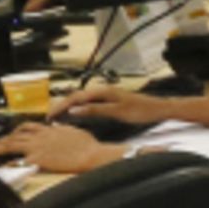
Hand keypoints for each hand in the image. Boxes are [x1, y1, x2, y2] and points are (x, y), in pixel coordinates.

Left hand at [0, 122, 123, 173]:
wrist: (90, 154)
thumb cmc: (87, 145)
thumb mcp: (74, 131)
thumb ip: (61, 128)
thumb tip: (55, 126)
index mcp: (48, 130)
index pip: (27, 127)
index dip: (16, 131)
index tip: (10, 134)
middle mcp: (39, 137)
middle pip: (14, 135)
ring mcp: (37, 147)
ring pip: (11, 145)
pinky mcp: (37, 159)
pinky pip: (18, 161)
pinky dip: (8, 163)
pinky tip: (0, 166)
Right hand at [56, 87, 175, 127]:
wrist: (158, 109)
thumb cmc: (141, 110)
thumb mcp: (117, 112)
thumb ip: (95, 110)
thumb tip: (74, 109)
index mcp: (102, 91)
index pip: (75, 97)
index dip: (61, 106)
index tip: (51, 116)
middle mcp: (102, 90)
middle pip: (75, 96)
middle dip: (61, 106)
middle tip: (50, 118)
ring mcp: (105, 94)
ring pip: (81, 99)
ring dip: (68, 107)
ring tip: (57, 116)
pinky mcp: (109, 99)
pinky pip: (88, 102)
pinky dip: (78, 107)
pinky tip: (75, 113)